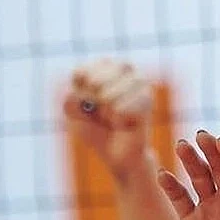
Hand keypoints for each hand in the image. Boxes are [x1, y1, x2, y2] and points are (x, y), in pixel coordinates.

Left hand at [64, 59, 154, 182]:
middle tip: (102, 113)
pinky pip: (120, 110)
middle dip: (94, 105)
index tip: (86, 105)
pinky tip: (126, 123)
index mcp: (103, 67)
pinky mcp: (147, 97)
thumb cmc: (97, 129)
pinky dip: (118, 121)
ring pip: (106, 97)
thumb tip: (95, 97)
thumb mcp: (74, 113)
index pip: (81, 73)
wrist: (119, 153)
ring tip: (114, 119)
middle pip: (94, 83)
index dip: (80, 96)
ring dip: (106, 114)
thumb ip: (72, 100)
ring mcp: (137, 80)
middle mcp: (123, 68)